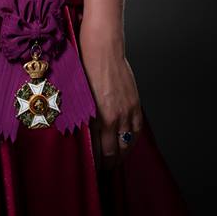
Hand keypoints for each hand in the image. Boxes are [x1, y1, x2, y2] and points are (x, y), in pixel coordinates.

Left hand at [78, 22, 142, 169]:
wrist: (103, 47)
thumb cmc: (85, 67)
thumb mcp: (79, 96)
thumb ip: (84, 117)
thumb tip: (84, 134)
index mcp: (97, 117)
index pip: (100, 151)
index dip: (98, 163)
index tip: (94, 168)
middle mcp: (114, 117)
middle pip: (115, 150)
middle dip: (110, 162)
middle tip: (105, 168)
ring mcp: (126, 110)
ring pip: (128, 142)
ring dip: (123, 153)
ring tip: (118, 159)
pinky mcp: (135, 102)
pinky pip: (137, 128)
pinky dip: (133, 138)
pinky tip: (129, 142)